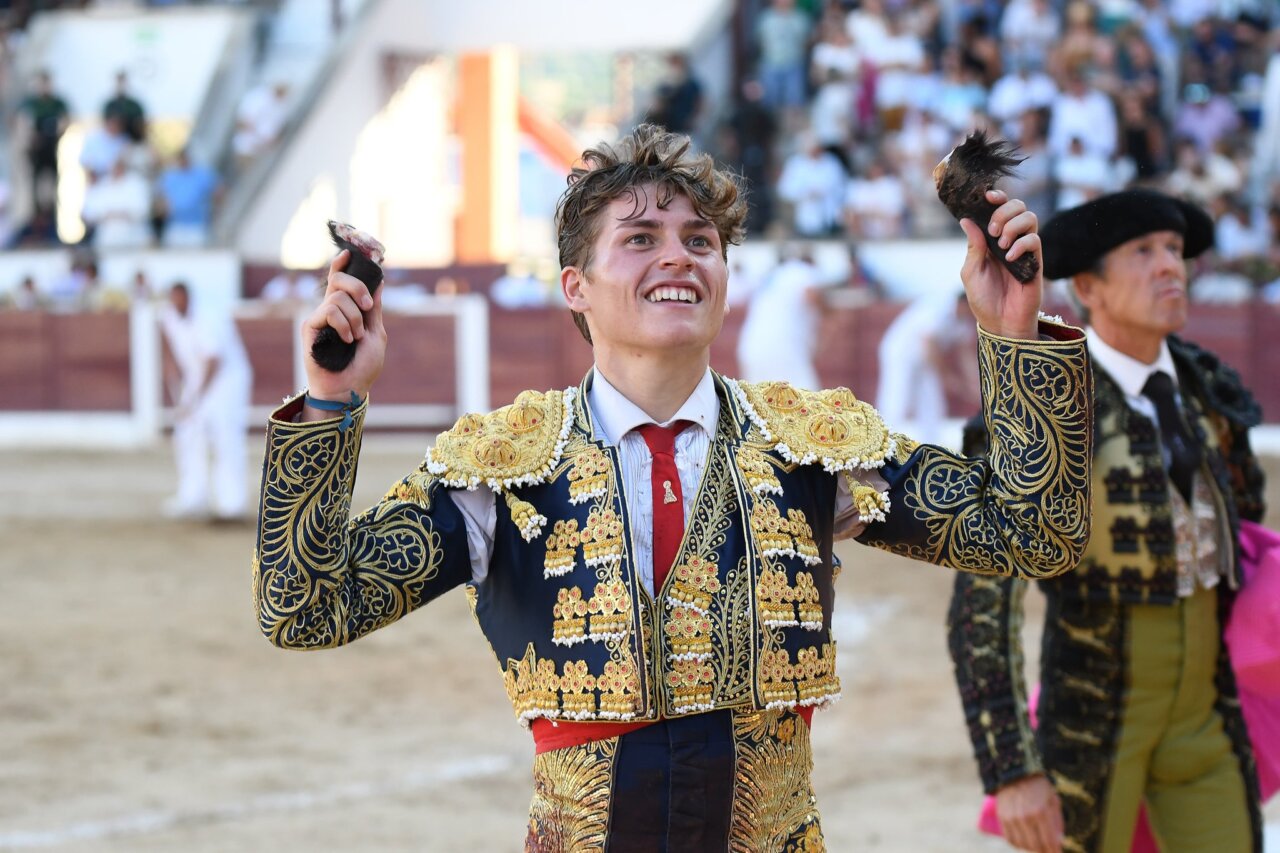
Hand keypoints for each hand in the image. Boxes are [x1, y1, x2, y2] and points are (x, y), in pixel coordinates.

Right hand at [301, 250, 385, 414]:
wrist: (349, 389)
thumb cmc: (362, 367)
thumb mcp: (376, 333)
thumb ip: (374, 309)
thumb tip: (379, 282)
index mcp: (345, 310)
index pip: (339, 280)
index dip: (341, 264)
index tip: (348, 254)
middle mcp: (329, 310)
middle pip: (338, 279)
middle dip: (357, 287)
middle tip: (367, 307)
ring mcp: (319, 317)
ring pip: (338, 297)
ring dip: (354, 318)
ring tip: (355, 337)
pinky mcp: (310, 326)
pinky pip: (329, 310)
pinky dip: (344, 324)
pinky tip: (346, 339)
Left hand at [959, 190, 1041, 339]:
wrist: (1001, 323)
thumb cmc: (984, 299)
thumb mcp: (971, 272)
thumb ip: (973, 246)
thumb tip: (966, 220)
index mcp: (991, 241)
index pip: (998, 210)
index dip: (996, 198)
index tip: (987, 196)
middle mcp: (1009, 240)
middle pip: (1017, 207)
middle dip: (1003, 212)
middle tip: (993, 232)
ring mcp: (1024, 249)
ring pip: (1030, 217)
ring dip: (1013, 225)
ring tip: (1002, 244)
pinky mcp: (1036, 261)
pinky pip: (1035, 240)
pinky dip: (1021, 244)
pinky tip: (1010, 258)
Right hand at [996, 774, 1063, 852]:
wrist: (1015, 772)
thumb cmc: (1039, 787)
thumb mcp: (1053, 800)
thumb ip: (1057, 821)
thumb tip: (1059, 841)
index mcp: (1042, 812)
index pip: (1049, 842)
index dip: (1054, 851)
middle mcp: (1026, 816)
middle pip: (1035, 846)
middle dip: (1043, 851)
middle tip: (1047, 850)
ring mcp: (1012, 818)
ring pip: (1022, 845)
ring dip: (1030, 849)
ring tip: (1036, 847)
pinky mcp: (1003, 817)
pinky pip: (1010, 839)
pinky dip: (1018, 845)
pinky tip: (1023, 844)